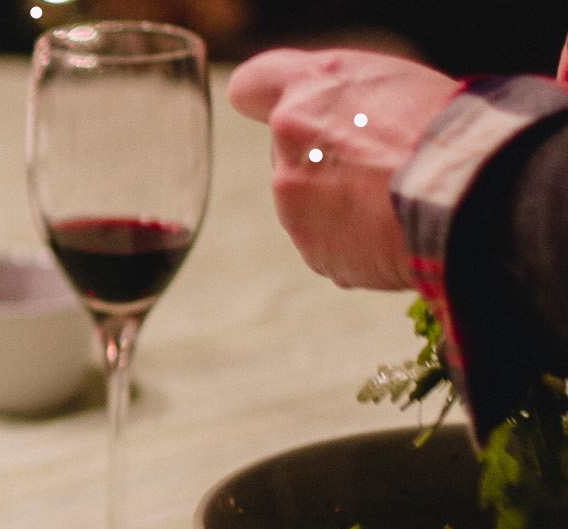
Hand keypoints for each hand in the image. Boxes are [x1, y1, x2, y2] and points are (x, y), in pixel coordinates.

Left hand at [228, 48, 456, 289]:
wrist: (471, 194)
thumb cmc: (446, 127)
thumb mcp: (391, 80)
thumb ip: (337, 94)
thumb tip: (326, 113)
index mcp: (306, 93)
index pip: (251, 88)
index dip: (268, 99)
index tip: (287, 110)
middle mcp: (288, 148)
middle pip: (290, 154)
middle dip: (324, 159)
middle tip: (382, 162)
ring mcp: (295, 206)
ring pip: (311, 204)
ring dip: (344, 204)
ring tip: (399, 199)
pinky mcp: (315, 253)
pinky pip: (334, 245)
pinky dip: (360, 242)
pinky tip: (398, 230)